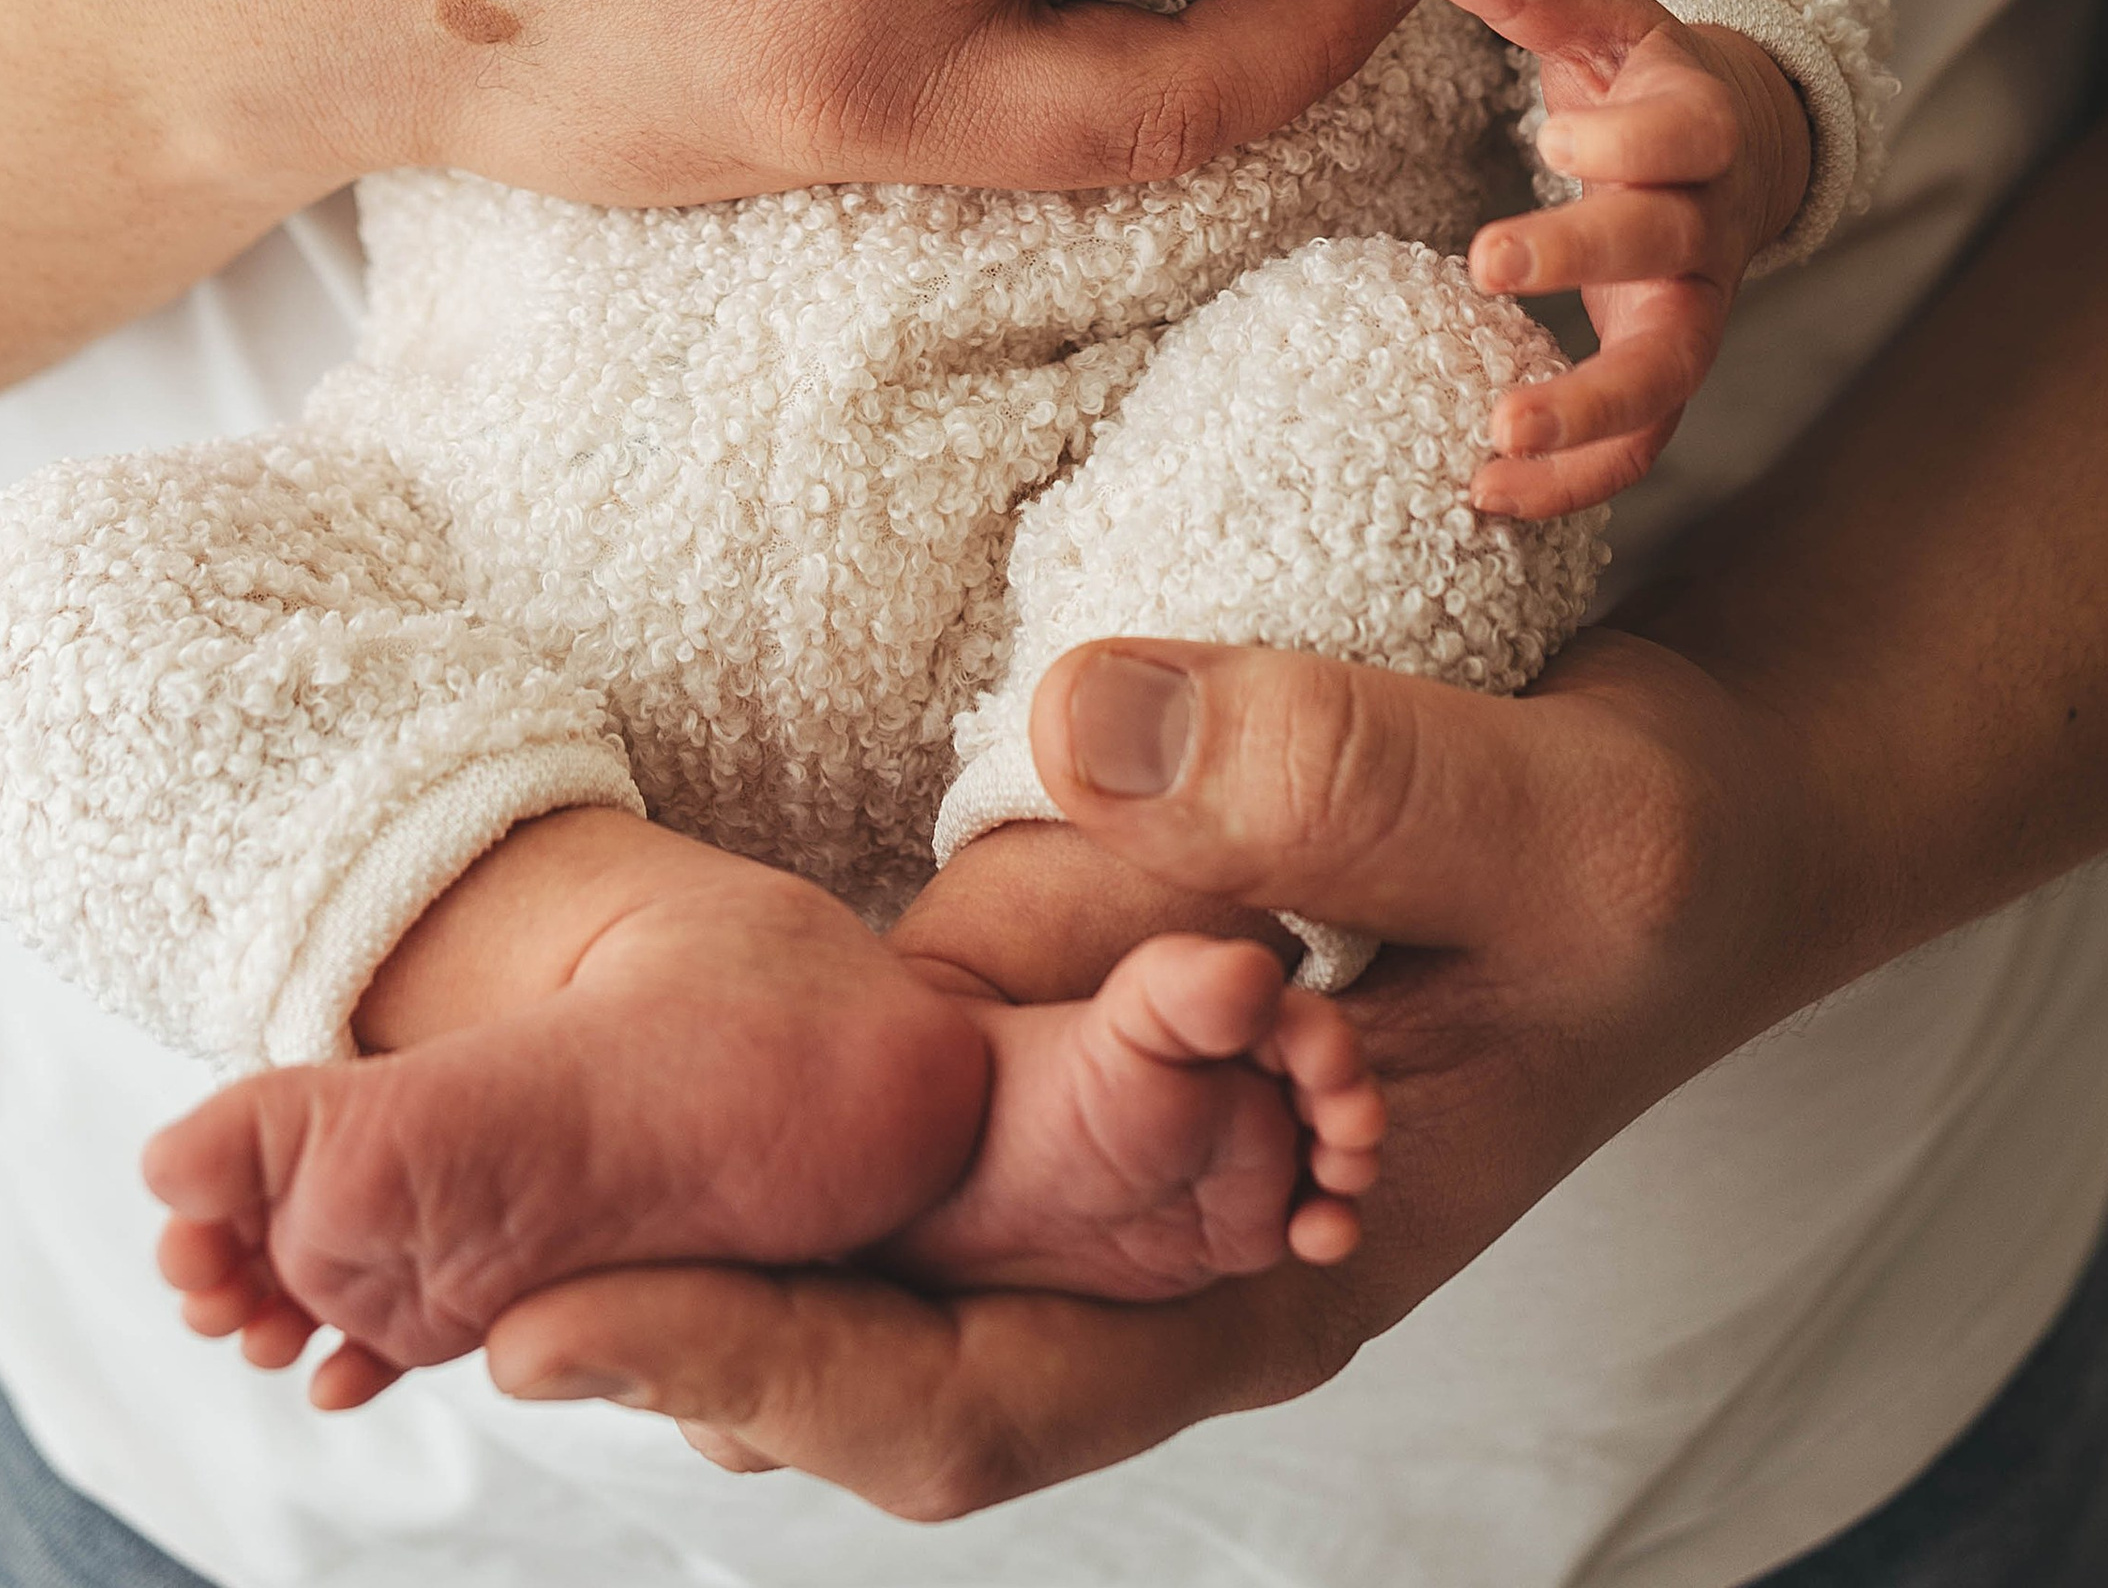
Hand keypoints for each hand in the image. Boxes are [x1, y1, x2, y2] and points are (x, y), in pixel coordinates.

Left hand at [477, 633, 1832, 1511]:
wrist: (1715, 834)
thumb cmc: (1651, 862)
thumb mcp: (1539, 814)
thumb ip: (1330, 777)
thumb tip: (1077, 718)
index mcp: (1267, 1286)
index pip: (985, 1390)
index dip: (770, 1369)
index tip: (551, 1332)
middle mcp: (1167, 1254)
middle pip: (871, 1348)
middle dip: (649, 1324)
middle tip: (392, 1284)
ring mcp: (1124, 1153)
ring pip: (866, 1241)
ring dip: (677, 1234)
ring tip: (427, 1209)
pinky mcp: (1100, 1043)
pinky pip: (913, 1109)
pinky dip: (774, 1116)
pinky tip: (619, 1082)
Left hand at [1419, 0, 1813, 516]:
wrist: (1741, 153)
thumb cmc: (1647, 80)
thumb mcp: (1599, 22)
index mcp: (1701, 128)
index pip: (1688, 135)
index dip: (1631, 138)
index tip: (1553, 135)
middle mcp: (1708, 228)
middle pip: (1668, 250)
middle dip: (1583, 255)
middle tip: (1486, 260)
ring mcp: (1695, 310)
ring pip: (1668, 377)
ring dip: (1589, 411)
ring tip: (1497, 438)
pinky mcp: (1666, 370)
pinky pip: (1640, 445)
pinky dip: (1577, 480)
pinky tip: (1486, 494)